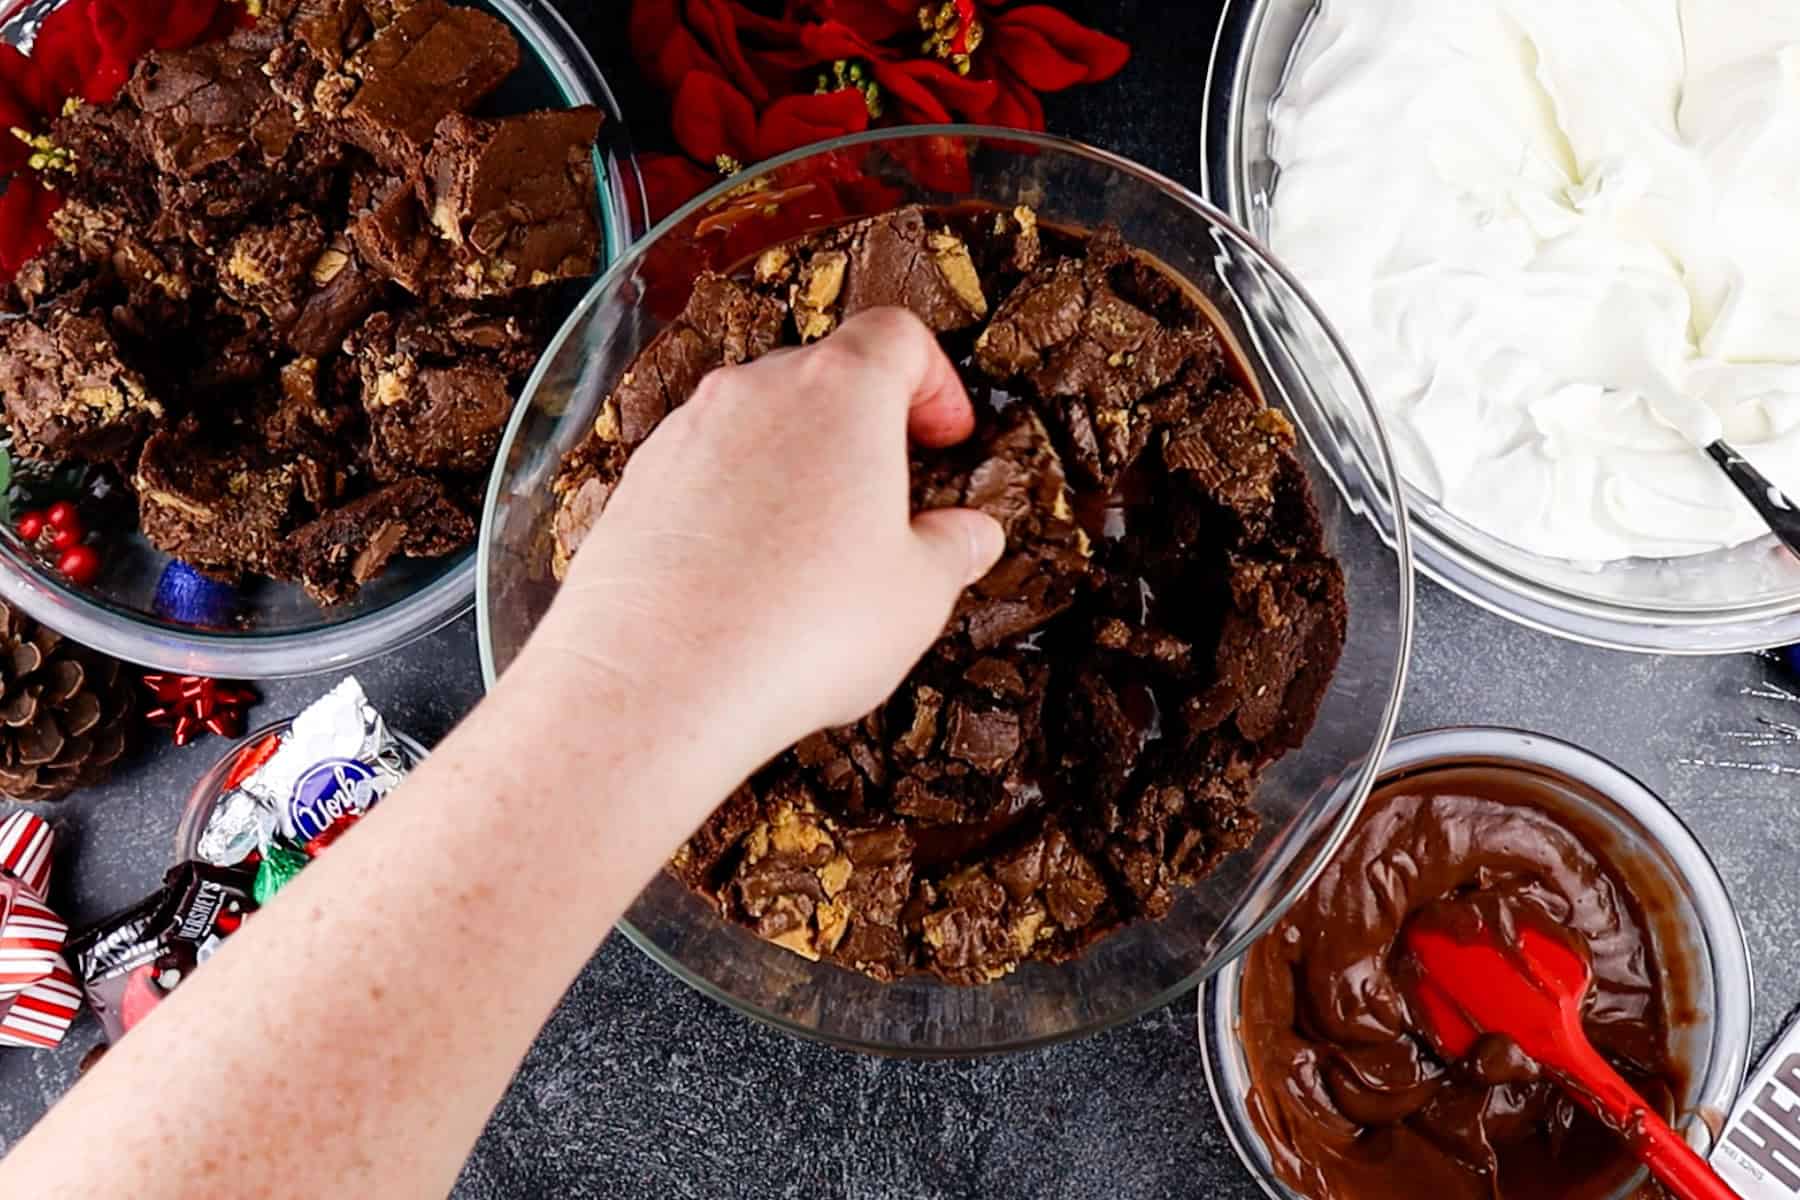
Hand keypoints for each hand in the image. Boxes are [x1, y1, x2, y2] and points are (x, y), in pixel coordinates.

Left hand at [530, 307, 1005, 774]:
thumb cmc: (798, 629)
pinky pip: (703, 472)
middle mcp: (756, 392)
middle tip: (892, 495)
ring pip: (759, 423)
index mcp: (842, 392)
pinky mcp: (637, 483)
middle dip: (865, 427)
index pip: (898, 336)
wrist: (658, 681)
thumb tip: (969, 537)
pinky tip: (750, 575)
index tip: (945, 434)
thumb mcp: (918, 595)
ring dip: (796, 464)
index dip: (935, 381)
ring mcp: (686, 432)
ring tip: (819, 548)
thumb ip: (952, 550)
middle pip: (825, 375)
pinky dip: (735, 502)